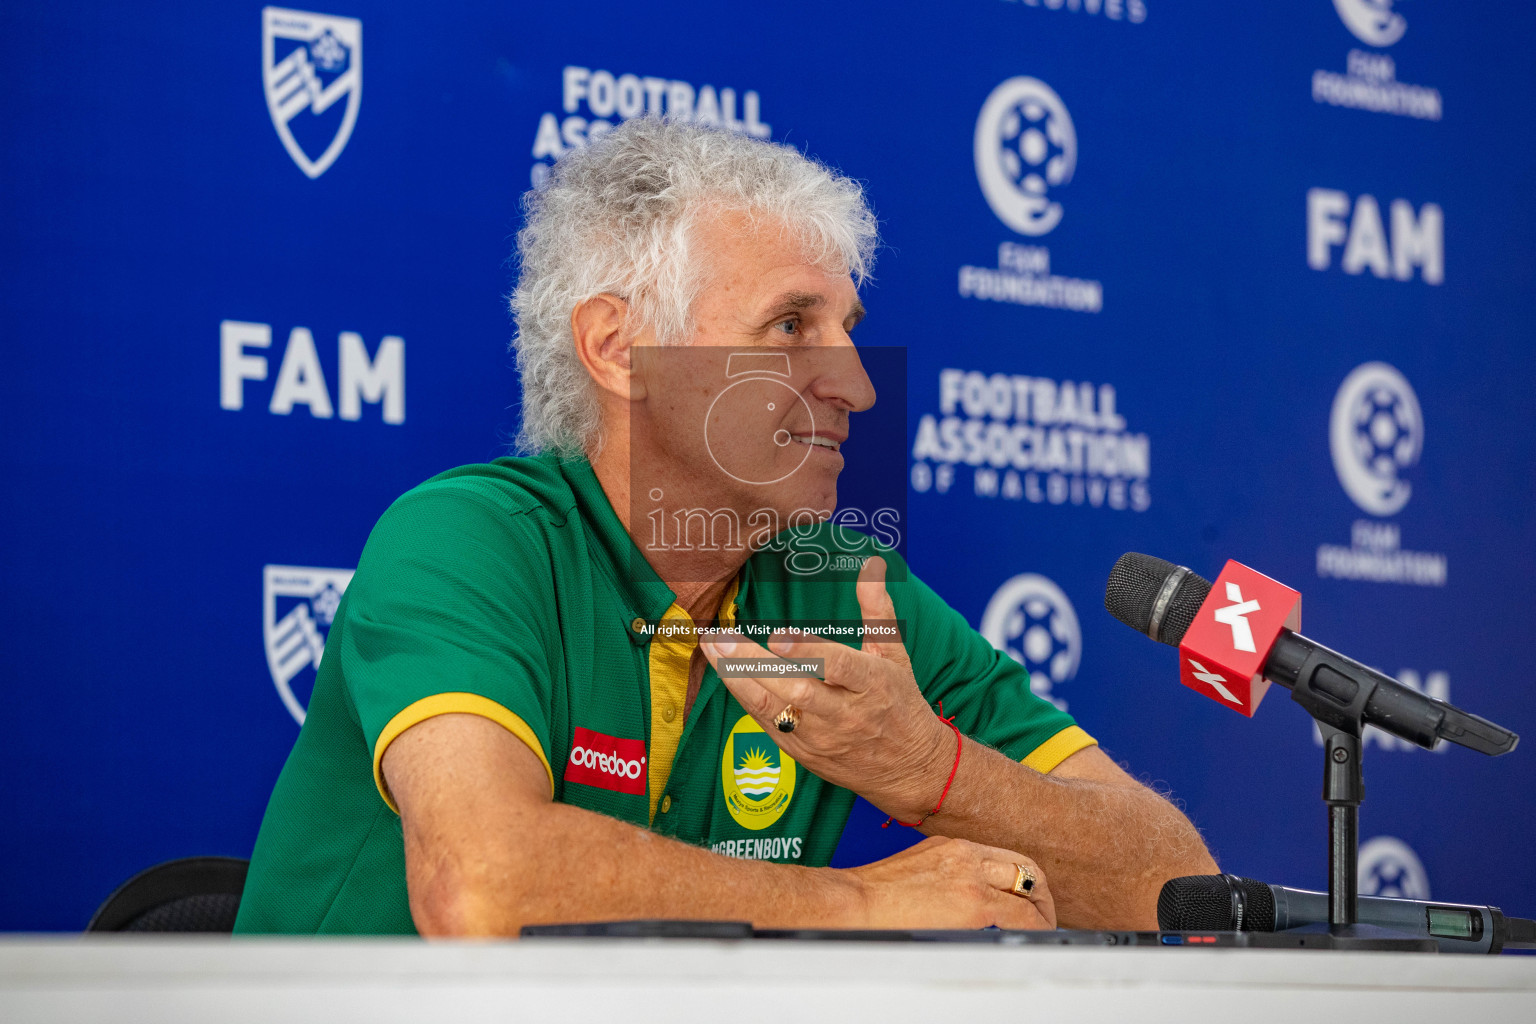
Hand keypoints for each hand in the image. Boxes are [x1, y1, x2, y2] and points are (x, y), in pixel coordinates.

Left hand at [700, 556, 954, 822]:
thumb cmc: (900, 703)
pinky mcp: (804, 754)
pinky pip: (768, 725)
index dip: (807, 651)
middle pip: (797, 688)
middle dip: (753, 663)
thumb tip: (871, 564)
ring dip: (738, 680)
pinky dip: (746, 699)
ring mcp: (822, 738)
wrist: (911, 770)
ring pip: (775, 710)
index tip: (777, 635)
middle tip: (721, 638)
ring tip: (712, 650)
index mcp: (873, 684)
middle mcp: (847, 714)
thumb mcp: (894, 655)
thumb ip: (876, 609)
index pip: (837, 667)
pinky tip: (726, 674)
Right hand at [846, 837, 1055, 929]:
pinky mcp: (973, 904)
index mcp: (953, 846)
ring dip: (1040, 911)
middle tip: (1042, 914)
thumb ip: (945, 872)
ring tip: (1040, 929)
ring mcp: (972, 877)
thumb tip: (961, 896)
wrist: (853, 902)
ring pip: (1029, 888)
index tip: (1024, 895)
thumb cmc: (875, 893)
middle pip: (1026, 867)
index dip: (1023, 878)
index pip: (1005, 855)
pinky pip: (1019, 916)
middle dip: (1041, 893)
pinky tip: (1027, 939)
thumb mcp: (917, 866)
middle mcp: (967, 855)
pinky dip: (1031, 927)